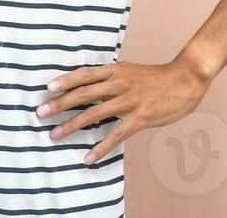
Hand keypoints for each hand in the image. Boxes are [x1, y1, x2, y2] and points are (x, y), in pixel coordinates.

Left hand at [36, 58, 210, 165]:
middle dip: (60, 104)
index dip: (66, 80)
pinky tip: (88, 157)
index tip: (48, 88)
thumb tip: (90, 87)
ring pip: (94, 114)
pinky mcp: (140, 118)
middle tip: (40, 112)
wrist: (186, 79)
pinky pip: (116, 135)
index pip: (85, 74)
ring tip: (54, 135)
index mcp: (116, 70)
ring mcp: (129, 101)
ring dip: (72, 125)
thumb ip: (112, 78)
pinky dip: (100, 147)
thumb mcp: (130, 71)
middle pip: (83, 94)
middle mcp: (119, 84)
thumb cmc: (158, 77)